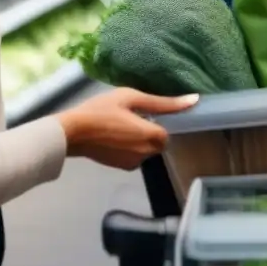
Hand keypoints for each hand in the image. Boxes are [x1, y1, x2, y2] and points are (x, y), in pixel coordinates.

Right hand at [57, 88, 198, 170]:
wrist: (72, 132)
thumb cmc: (101, 110)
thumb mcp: (131, 98)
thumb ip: (163, 102)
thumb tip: (194, 100)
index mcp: (152, 137)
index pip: (167, 132)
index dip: (155, 121)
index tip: (141, 113)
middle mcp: (146, 154)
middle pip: (157, 142)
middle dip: (148, 131)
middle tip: (128, 116)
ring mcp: (133, 164)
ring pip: (145, 150)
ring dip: (138, 139)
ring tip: (118, 125)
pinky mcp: (121, 168)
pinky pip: (133, 156)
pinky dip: (128, 147)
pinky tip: (112, 136)